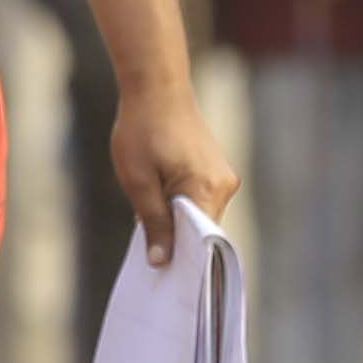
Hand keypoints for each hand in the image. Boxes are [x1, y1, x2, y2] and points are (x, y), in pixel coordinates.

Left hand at [107, 75, 238, 267]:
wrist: (156, 88)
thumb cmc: (142, 131)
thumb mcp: (139, 182)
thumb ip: (154, 223)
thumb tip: (161, 262)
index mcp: (208, 189)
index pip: (200, 242)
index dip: (181, 259)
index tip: (160, 275)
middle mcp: (224, 185)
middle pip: (201, 231)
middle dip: (175, 240)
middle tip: (146, 255)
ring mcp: (223, 176)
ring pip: (199, 215)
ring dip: (175, 221)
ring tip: (147, 222)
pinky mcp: (215, 168)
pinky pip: (199, 199)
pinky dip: (180, 206)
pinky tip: (157, 202)